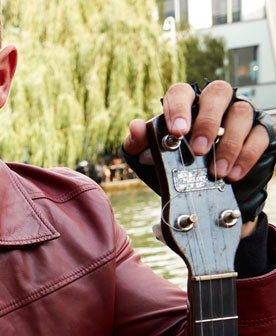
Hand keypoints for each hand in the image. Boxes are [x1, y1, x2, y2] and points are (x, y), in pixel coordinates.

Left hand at [122, 81, 275, 232]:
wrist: (199, 184)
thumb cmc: (173, 161)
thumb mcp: (150, 154)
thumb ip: (140, 142)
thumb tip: (136, 126)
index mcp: (185, 104)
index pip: (181, 92)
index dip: (178, 108)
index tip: (177, 131)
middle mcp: (214, 102)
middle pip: (218, 93)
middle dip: (208, 121)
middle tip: (199, 150)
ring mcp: (238, 113)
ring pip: (242, 112)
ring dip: (230, 143)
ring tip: (217, 171)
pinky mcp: (258, 130)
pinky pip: (259, 135)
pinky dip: (246, 156)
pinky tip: (233, 175)